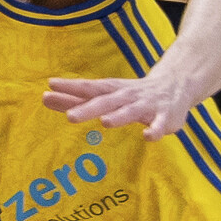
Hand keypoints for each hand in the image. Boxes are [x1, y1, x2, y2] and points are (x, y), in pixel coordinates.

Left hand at [43, 64, 201, 139]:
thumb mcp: (104, 93)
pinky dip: (155, 130)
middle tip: (70, 117)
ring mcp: (146, 106)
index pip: (88, 88)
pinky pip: (160, 125)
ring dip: (119, 116)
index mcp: (111, 90)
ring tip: (105, 122)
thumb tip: (45, 97)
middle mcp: (127, 96)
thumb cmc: (130, 93)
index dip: (71, 87)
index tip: (51, 85)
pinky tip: (148, 137)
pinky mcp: (165, 117)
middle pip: (105, 101)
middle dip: (88, 108)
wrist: (176, 84)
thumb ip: (75, 98)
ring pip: (131, 111)